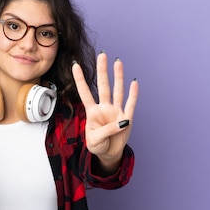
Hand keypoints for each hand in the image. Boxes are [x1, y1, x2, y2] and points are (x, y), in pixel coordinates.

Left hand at [72, 52, 138, 170]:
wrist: (109, 153)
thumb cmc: (98, 145)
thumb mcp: (94, 141)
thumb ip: (105, 131)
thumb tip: (121, 123)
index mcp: (92, 112)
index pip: (85, 92)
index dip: (80, 80)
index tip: (75, 65)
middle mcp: (104, 108)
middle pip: (103, 86)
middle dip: (102, 71)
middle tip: (102, 55)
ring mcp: (116, 112)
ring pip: (117, 91)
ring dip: (118, 76)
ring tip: (118, 62)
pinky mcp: (127, 118)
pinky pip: (130, 104)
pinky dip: (133, 94)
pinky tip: (134, 82)